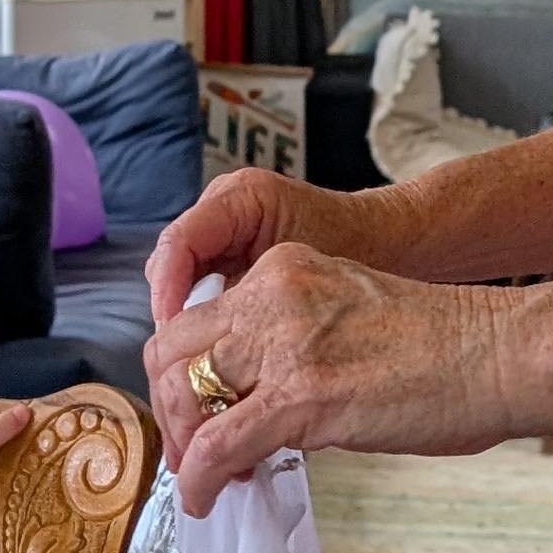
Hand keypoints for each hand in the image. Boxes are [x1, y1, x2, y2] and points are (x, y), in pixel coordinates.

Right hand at [142, 167, 393, 331]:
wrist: (385, 241)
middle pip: (172, 257)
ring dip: (186, 313)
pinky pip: (200, 279)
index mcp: (242, 197)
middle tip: (180, 354)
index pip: (181, 240)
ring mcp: (223, 224)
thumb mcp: (302, 278)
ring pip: (181, 272)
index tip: (173, 332)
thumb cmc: (354, 250)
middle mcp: (224, 203)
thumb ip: (254, 299)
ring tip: (196, 355)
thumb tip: (207, 341)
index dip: (168, 288)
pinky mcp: (229, 247)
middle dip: (172, 306)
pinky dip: (204, 311)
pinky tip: (216, 344)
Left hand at [149, 246, 552, 513]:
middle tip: (192, 453)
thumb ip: (296, 343)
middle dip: (170, 408)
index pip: (197, 319)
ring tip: (204, 480)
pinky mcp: (301, 395)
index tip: (201, 416)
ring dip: (182, 446)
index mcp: (284, 269)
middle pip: (170, 350)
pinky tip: (207, 499)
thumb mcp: (348, 317)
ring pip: (181, 393)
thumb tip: (260, 406)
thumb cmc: (446, 349)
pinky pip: (218, 443)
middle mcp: (272, 293)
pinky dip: (199, 479)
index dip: (184, 375)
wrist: (500, 353)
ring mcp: (284, 342)